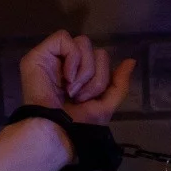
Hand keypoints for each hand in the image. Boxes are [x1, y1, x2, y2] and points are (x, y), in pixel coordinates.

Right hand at [18, 29, 136, 132]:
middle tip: (78, 96)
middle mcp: (67, 64)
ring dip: (83, 71)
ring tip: (71, 90)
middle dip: (93, 76)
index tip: (86, 100)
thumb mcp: (105, 105)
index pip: (101, 58)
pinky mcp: (39, 55)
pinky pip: (64, 38)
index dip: (101, 78)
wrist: (58, 132)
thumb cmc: (79, 126)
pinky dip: (71, 58)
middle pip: (95, 50)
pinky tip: (65, 78)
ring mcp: (52, 58)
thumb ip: (119, 84)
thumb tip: (131, 61)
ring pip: (83, 42)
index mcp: (81, 75)